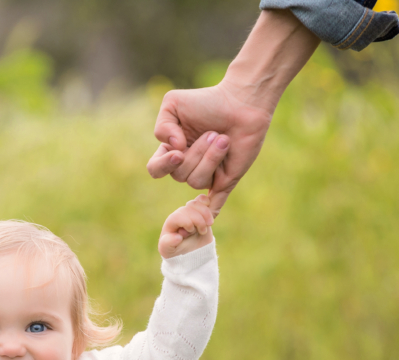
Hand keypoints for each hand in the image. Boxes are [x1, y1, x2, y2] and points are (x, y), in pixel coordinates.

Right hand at [147, 84, 272, 214]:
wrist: (243, 102)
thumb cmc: (208, 101)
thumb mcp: (173, 104)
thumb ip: (162, 126)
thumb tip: (174, 150)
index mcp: (171, 151)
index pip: (155, 170)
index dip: (164, 164)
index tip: (179, 149)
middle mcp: (186, 166)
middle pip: (179, 175)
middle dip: (196, 153)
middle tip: (212, 132)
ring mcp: (206, 175)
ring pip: (196, 181)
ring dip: (211, 157)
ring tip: (224, 139)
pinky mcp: (225, 181)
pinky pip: (213, 203)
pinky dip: (209, 213)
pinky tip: (208, 220)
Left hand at [159, 195, 214, 258]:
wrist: (192, 254)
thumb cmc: (177, 252)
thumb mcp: (168, 250)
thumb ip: (168, 244)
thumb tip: (177, 237)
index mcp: (171, 222)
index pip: (178, 215)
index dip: (187, 222)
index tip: (190, 233)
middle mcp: (180, 215)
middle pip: (189, 207)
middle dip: (198, 220)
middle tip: (202, 232)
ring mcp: (191, 213)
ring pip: (198, 203)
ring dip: (205, 213)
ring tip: (208, 225)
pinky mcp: (202, 212)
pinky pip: (205, 201)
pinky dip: (209, 206)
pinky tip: (210, 217)